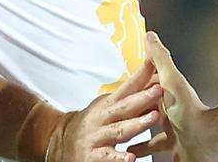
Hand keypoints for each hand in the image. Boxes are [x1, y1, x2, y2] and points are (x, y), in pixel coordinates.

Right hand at [47, 59, 161, 161]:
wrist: (59, 141)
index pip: (127, 87)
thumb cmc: (90, 124)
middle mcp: (103, 118)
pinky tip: (131, 158)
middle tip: (158, 90)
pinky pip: (107, 156)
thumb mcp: (106, 107)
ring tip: (152, 118)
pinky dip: (119, 157)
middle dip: (142, 98)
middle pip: (124, 106)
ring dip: (137, 124)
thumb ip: (128, 100)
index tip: (155, 64)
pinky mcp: (92, 156)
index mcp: (109, 105)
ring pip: (119, 130)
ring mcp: (97, 136)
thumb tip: (153, 86)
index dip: (141, 75)